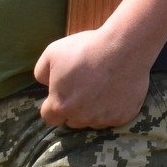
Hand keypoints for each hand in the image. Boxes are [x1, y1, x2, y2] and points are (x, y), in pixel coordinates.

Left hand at [33, 29, 151, 128]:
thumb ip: (41, 73)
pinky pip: (116, 117)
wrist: (125, 46)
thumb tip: (46, 84)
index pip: (50, 117)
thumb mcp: (52, 53)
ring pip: (94, 120)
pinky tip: (117, 89)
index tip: (64, 93)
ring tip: (103, 87)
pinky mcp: (124, 116)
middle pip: (73, 120)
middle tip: (85, 87)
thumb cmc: (87, 48)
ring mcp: (104, 119)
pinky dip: (115, 107)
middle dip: (75, 108)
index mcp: (60, 106)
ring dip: (95, 109)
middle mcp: (81, 117)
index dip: (55, 105)